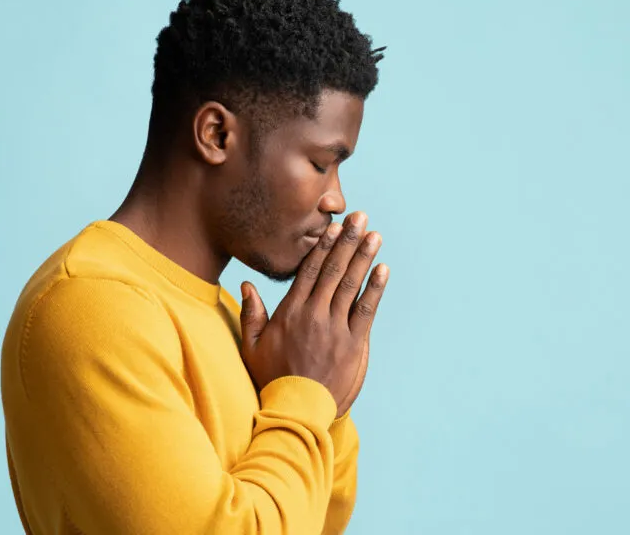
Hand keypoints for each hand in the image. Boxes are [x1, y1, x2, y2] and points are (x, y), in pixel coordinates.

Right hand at [239, 211, 388, 416]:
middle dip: (348, 241)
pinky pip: (366, 310)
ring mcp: (335, 328)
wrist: (296, 412)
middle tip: (360, 218)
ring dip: (364, 257)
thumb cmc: (272, 380)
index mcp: (290, 312)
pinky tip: (384, 269)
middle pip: (333, 270)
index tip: (334, 226)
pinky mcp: (354, 344)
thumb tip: (246, 284)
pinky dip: (376, 288)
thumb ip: (251, 314)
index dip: (323, 246)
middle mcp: (313, 315)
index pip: (308, 270)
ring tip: (375, 235)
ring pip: (351, 285)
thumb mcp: (251, 348)